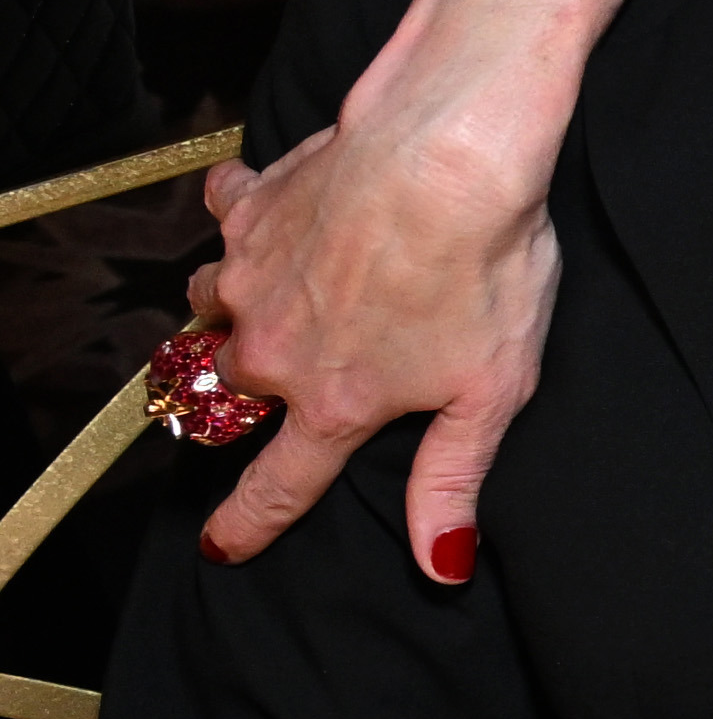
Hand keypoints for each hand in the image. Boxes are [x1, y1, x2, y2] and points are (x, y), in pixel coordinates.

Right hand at [186, 111, 561, 574]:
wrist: (448, 154)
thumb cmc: (484, 270)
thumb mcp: (491, 391)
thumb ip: (452, 477)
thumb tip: (438, 564)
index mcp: (333, 403)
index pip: (279, 486)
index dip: (248, 523)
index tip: (220, 545)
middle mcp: (272, 347)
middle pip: (237, 388)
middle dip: (255, 386)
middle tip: (299, 367)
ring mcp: (250, 276)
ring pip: (215, 305)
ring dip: (242, 305)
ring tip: (296, 289)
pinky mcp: (249, 211)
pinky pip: (226, 217)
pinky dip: (245, 214)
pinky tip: (283, 201)